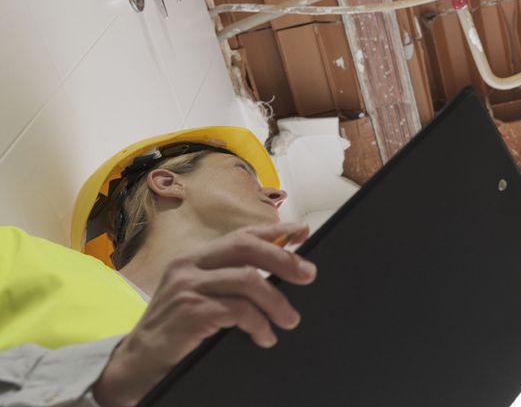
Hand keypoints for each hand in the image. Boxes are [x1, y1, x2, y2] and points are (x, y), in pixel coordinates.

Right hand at [92, 222, 314, 406]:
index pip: (241, 234)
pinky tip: (264, 336)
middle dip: (284, 259)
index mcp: (195, 256)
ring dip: (276, 302)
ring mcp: (187, 286)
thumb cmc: (176, 330)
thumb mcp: (202, 296)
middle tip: (308, 275)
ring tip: (289, 319)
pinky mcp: (190, 311)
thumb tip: (280, 273)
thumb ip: (231, 280)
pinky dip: (259, 324)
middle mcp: (189, 264)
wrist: (137, 363)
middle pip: (247, 247)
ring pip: (248, 280)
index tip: (303, 231)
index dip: (275, 231)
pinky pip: (238, 310)